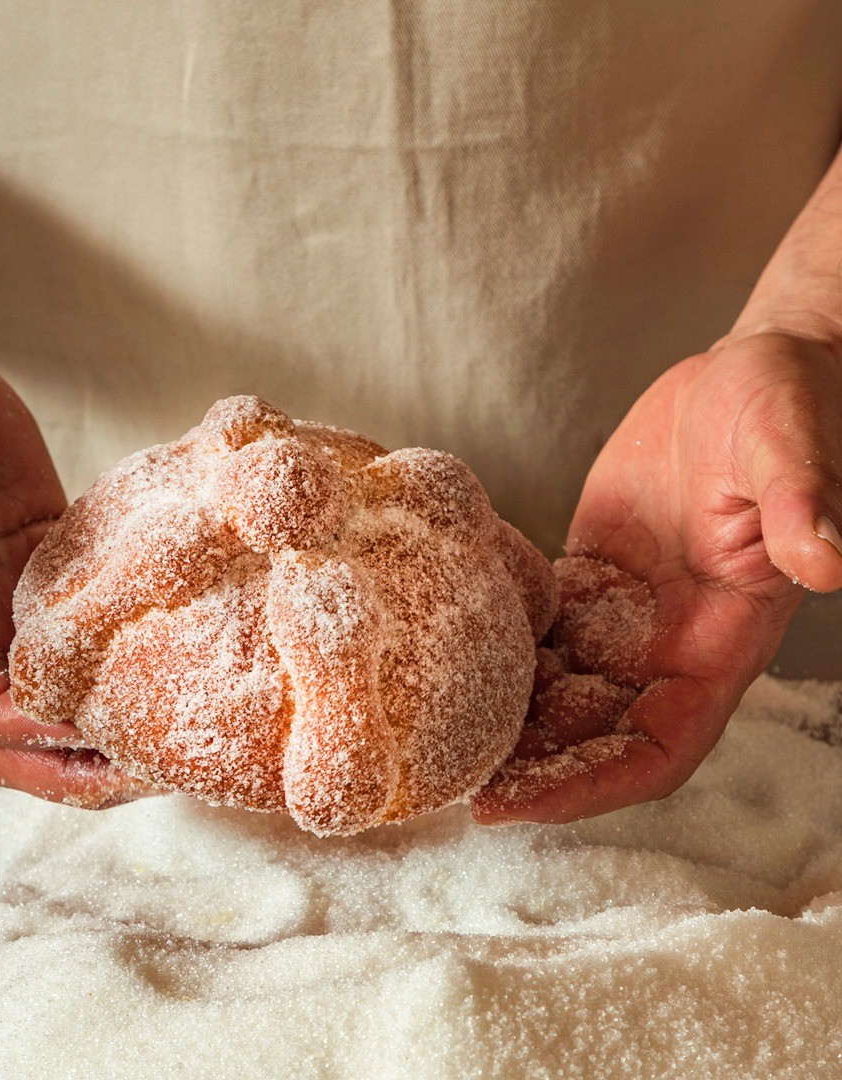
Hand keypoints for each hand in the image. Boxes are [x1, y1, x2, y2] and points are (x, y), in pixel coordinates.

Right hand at [0, 298, 137, 805]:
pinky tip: (175, 662)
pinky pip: (79, 632)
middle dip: (61, 761)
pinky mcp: (38, 565)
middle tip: (141, 770)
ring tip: (173, 741)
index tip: (71, 724)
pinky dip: (118, 660)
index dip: (5, 719)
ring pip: (45, 693)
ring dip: (100, 728)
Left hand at [473, 327, 841, 822]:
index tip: (518, 802)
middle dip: (529, 769)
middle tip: (447, 782)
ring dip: (505, 721)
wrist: (742, 372)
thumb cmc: (784, 405)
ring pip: (559, 694)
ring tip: (431, 733)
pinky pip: (539, 636)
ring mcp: (628, 615)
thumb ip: (801, 505)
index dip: (591, 785)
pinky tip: (444, 661)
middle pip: (593, 736)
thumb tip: (829, 560)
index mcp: (722, 639)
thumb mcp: (790, 446)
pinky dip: (498, 657)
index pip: (657, 747)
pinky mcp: (592, 580)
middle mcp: (671, 643)